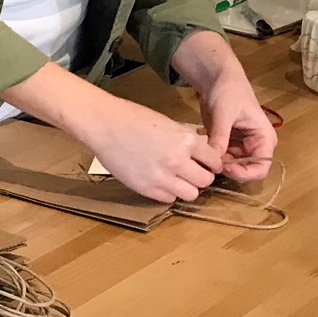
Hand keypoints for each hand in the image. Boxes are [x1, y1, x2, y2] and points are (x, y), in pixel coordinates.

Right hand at [81, 95, 223, 203]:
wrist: (104, 124)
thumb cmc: (133, 118)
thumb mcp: (168, 123)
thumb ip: (187, 140)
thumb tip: (202, 152)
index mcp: (186, 140)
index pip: (214, 161)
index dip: (212, 163)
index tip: (207, 164)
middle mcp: (177, 160)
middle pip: (205, 181)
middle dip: (201, 176)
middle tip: (192, 172)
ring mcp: (161, 177)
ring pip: (191, 194)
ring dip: (187, 187)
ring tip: (176, 179)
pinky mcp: (146, 188)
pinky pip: (169, 199)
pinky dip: (168, 192)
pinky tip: (160, 181)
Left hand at [173, 30, 275, 184]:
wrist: (217, 79)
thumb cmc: (228, 92)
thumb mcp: (223, 114)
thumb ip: (220, 137)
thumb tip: (214, 160)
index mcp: (264, 139)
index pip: (262, 168)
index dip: (245, 173)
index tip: (224, 167)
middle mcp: (256, 146)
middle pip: (246, 171)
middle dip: (229, 170)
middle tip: (210, 162)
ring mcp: (242, 146)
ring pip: (232, 167)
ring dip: (218, 164)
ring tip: (204, 154)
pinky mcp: (228, 144)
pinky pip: (222, 159)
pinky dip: (212, 158)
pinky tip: (202, 149)